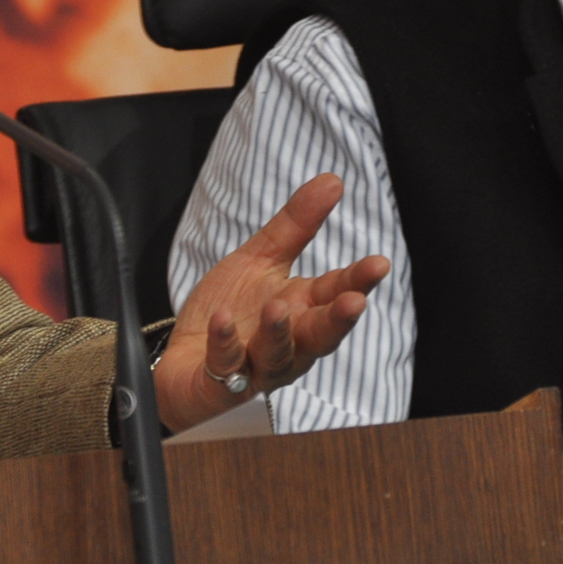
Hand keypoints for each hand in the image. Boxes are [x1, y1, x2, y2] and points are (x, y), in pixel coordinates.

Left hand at [153, 174, 388, 433]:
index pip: (335, 294)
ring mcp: (257, 367)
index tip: (378, 264)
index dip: (357, 281)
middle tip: (354, 301)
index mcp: (301, 309)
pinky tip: (222, 321)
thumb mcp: (259, 260)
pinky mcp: (222, 383)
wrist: (184, 358)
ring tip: (276, 307)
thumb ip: (295, 225)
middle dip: (338, 319)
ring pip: (276, 355)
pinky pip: (227, 365)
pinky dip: (225, 344)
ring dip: (277, 333)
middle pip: (319, 334)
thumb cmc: (230, 309)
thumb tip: (332, 181)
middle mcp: (289, 343)